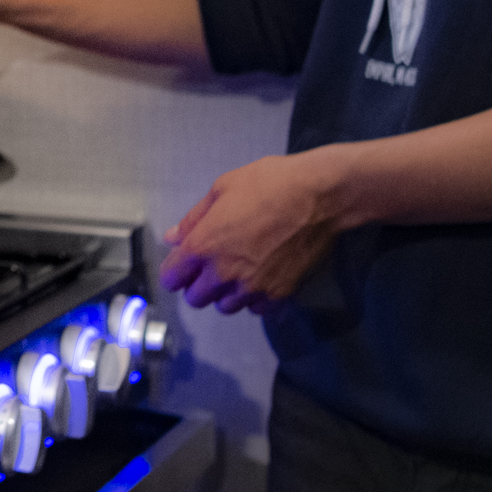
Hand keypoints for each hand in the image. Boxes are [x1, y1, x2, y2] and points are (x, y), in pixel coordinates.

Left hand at [163, 150, 351, 311]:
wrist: (320, 195)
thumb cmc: (270, 183)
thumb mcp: (222, 188)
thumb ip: (194, 218)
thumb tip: (173, 237)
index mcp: (203, 245)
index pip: (171, 278)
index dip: (175, 270)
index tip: (183, 264)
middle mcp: (224, 273)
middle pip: (196, 299)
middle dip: (199, 283)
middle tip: (212, 265)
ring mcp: (253, 287)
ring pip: (226, 307)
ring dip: (227, 293)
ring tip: (239, 271)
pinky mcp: (279, 293)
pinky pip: (256, 309)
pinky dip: (255, 298)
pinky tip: (261, 277)